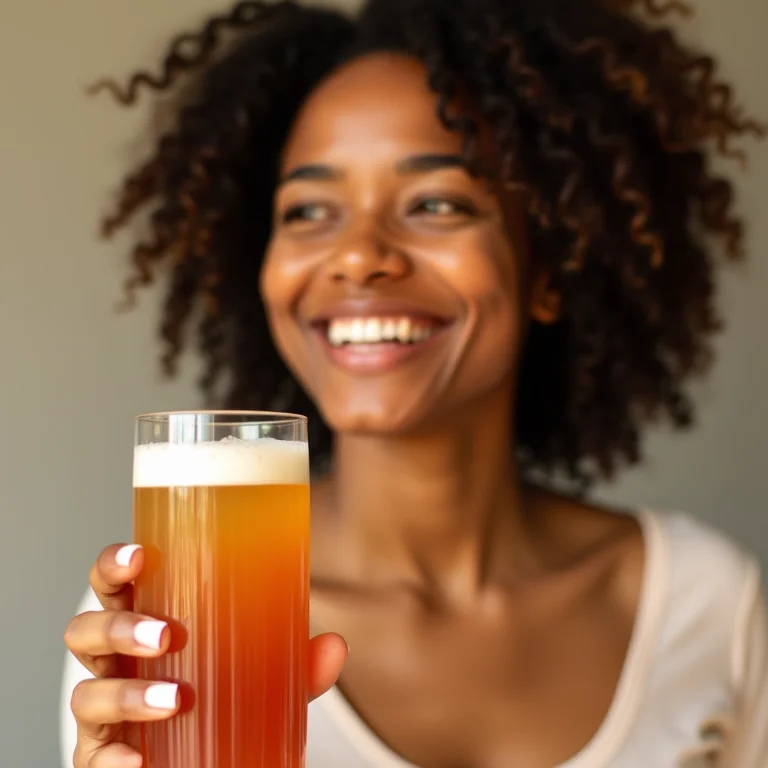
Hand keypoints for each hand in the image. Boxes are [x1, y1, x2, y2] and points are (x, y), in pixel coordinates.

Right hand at [64, 543, 347, 766]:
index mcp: (143, 626)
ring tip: (175, 698)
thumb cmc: (216, 704)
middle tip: (167, 635)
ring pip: (87, 693)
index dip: (113, 565)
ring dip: (129, 694)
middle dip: (119, 627)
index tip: (140, 555)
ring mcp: (102, 715)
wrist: (200, 765)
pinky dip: (113, 759)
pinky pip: (92, 758)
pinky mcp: (100, 759)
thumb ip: (296, 665)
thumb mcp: (261, 680)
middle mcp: (114, 665)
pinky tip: (140, 760)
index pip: (112, 587)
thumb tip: (334, 646)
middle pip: (85, 632)